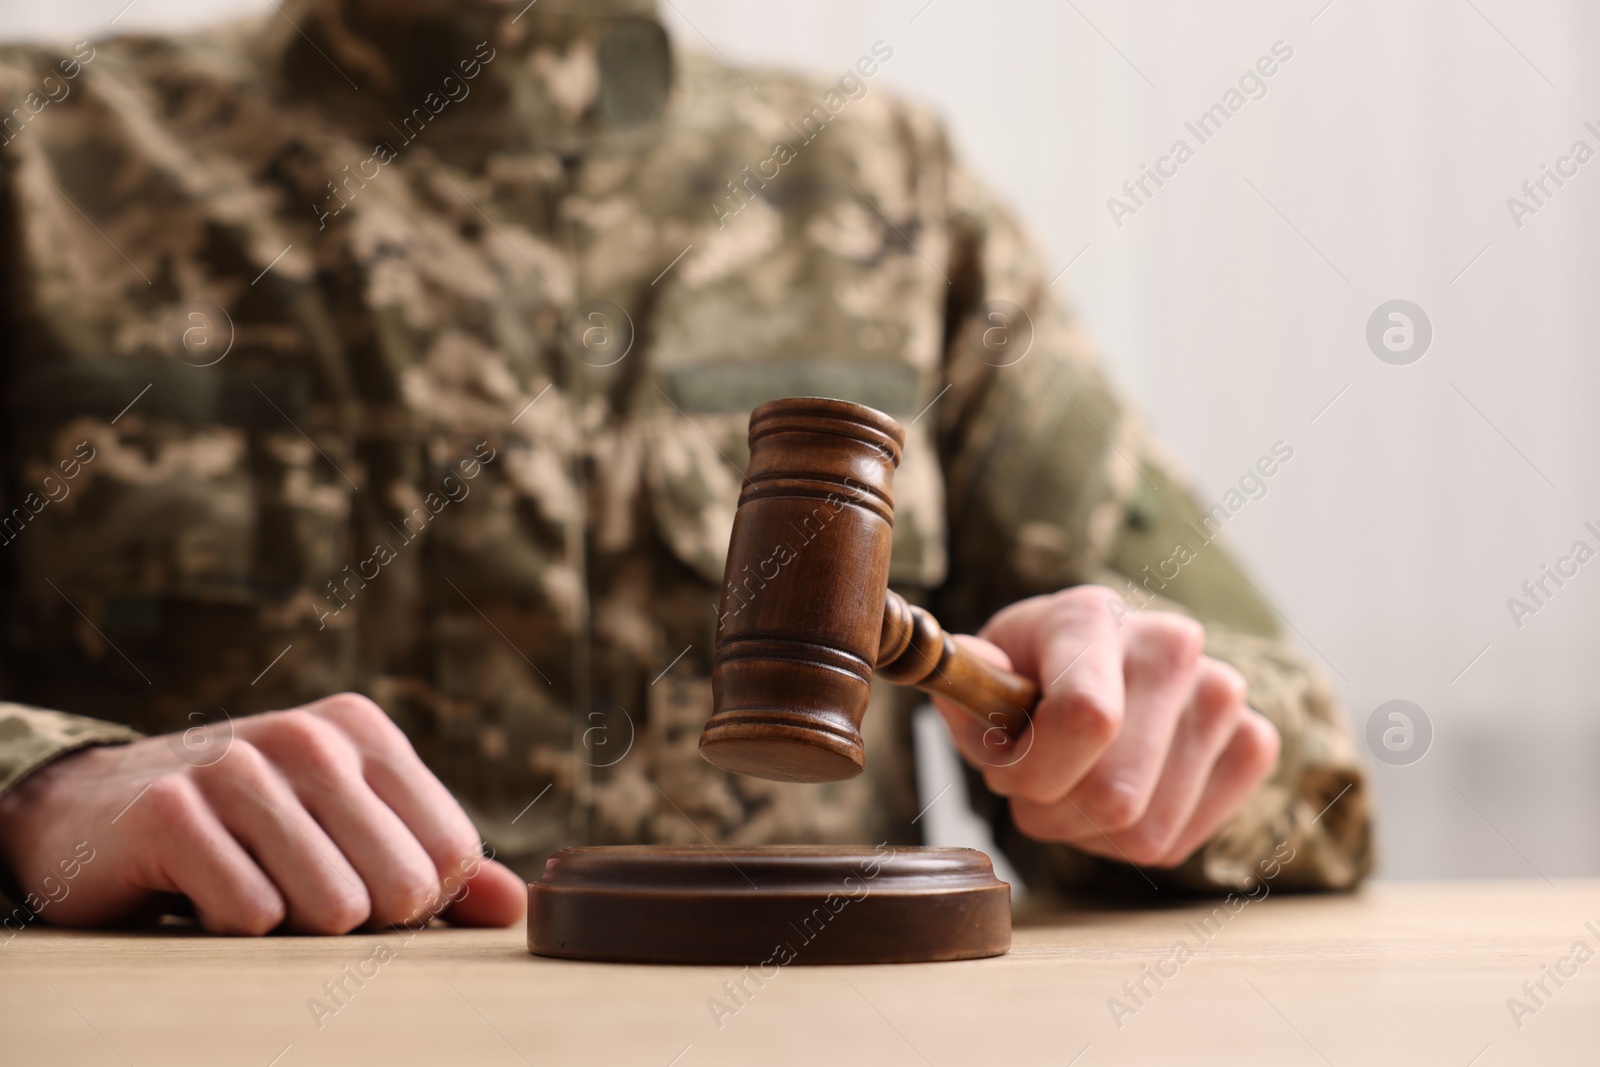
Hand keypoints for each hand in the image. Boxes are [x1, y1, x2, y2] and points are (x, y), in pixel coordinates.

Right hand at [0, 694, 526, 934]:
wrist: (99, 812)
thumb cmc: (248, 828)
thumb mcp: (346, 829)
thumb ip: (433, 865)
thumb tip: (515, 904)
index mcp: (363, 730)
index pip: (453, 853)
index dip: (421, 901)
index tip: (367, 890)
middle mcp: (310, 737)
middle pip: (405, 886)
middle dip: (365, 920)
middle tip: (308, 899)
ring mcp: (238, 765)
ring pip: (334, 906)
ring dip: (299, 927)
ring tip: (260, 894)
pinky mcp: (171, 811)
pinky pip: (250, 913)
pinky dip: (236, 927)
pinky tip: (206, 893)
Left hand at [932, 586, 1279, 868]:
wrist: (1101, 665)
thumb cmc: (1032, 674)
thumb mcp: (983, 672)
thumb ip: (968, 687)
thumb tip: (977, 686)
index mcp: (1092, 616)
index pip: (1086, 719)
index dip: (1033, 772)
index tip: (1005, 770)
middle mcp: (1171, 643)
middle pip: (1114, 795)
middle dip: (1052, 811)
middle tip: (1033, 783)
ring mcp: (1222, 692)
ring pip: (1144, 830)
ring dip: (1087, 832)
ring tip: (1074, 784)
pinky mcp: (1253, 741)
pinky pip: (1180, 841)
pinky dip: (1133, 840)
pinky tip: (1120, 795)